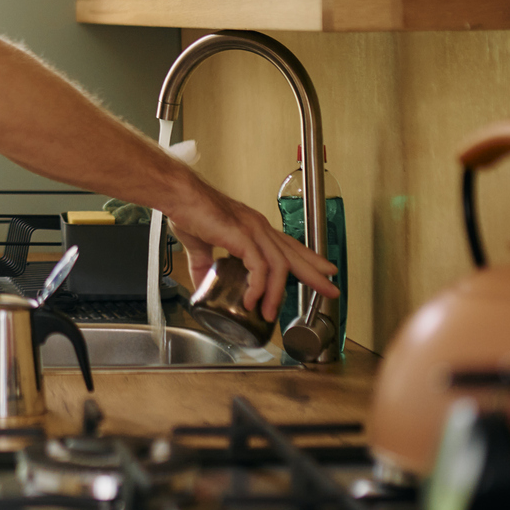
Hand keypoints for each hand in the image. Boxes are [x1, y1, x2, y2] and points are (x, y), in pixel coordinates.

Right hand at [162, 170, 335, 321]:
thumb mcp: (201, 245)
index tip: (323, 270)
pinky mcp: (241, 236)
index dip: (307, 258)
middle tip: (330, 287)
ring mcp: (252, 231)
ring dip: (278, 292)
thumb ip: (206, 266)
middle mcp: (258, 227)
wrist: (179, 196)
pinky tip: (251, 301)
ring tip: (271, 313)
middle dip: (314, 273)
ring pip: (279, 265)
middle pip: (293, 254)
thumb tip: (203, 286)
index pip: (288, 245)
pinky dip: (258, 287)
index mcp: (253, 227)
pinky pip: (259, 267)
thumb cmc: (189, 211)